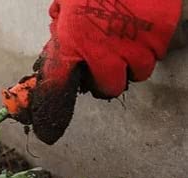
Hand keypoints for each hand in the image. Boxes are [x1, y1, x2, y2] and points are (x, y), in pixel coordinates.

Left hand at [5, 0, 182, 143]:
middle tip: (100, 62)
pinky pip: (156, 55)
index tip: (48, 132)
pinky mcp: (160, 35)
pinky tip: (138, 28)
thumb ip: (61, 35)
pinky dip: (148, 48)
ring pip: (136, 74)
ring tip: (121, 38)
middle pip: (107, 89)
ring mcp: (135, 45)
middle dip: (103, 79)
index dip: (51, 111)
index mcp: (72, 41)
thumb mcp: (65, 7)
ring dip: (128, 64)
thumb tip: (58, 55)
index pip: (57, 88)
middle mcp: (103, 50)